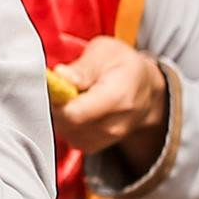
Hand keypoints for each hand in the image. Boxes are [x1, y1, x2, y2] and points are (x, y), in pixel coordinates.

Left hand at [51, 37, 167, 160]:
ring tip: (72, 96)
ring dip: (59, 113)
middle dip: (55, 104)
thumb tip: (59, 76)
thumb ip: (82, 67)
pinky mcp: (91, 146)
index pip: (73, 113)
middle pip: (64, 123)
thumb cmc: (123, 66)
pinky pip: (66, 136)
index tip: (53, 83)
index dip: (54, 99)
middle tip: (62, 86)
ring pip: (62, 130)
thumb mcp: (106, 52)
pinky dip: (64, 122)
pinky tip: (75, 107)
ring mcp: (102, 139)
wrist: (145, 89)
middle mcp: (112, 126)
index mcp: (117, 99)